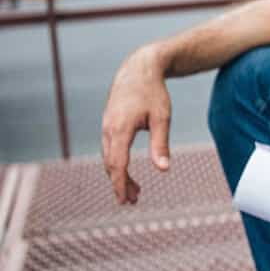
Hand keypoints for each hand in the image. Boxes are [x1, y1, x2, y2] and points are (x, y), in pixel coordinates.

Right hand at [101, 45, 171, 203]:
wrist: (139, 69)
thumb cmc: (153, 93)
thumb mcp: (162, 118)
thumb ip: (161, 144)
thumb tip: (164, 169)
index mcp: (120, 129)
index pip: (117, 164)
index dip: (120, 184)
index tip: (125, 200)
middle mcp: (108, 129)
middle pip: (110, 164)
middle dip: (120, 184)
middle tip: (133, 201)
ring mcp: (106, 126)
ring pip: (108, 157)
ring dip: (118, 175)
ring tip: (135, 191)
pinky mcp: (108, 124)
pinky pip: (109, 149)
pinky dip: (116, 162)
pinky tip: (126, 170)